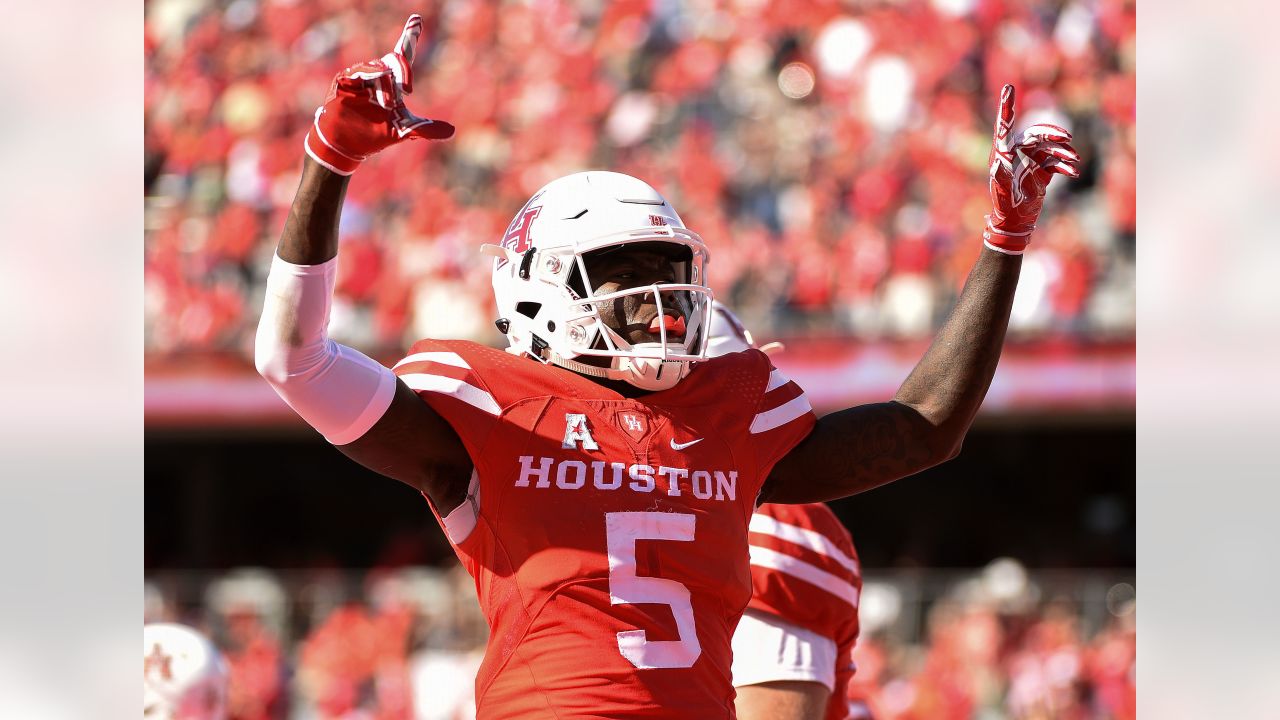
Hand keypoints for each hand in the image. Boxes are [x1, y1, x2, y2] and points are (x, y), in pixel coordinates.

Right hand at [304, 14, 454, 175]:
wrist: (348, 146)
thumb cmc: (375, 135)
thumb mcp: (404, 131)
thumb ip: (426, 129)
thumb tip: (451, 131)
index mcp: (392, 83)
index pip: (403, 56)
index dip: (410, 37)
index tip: (417, 19)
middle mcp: (378, 76)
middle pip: (394, 60)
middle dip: (403, 68)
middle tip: (408, 88)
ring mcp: (360, 78)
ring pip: (378, 68)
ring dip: (385, 84)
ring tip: (388, 104)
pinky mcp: (344, 82)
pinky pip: (357, 71)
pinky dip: (369, 73)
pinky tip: (377, 78)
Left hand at [984, 84, 1079, 253]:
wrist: (1015, 219)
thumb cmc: (1004, 203)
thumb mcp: (1001, 188)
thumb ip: (1001, 173)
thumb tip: (1002, 157)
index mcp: (1003, 152)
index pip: (1005, 124)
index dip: (1007, 106)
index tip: (1007, 88)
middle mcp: (1017, 152)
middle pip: (1037, 134)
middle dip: (1053, 134)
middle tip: (1066, 137)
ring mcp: (1031, 160)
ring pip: (1051, 148)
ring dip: (1064, 152)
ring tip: (1074, 160)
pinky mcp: (1042, 170)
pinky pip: (1057, 162)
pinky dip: (1066, 166)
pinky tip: (1073, 172)